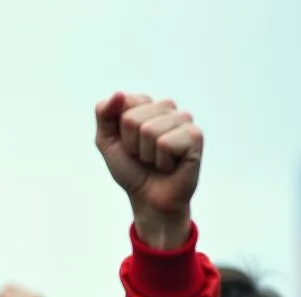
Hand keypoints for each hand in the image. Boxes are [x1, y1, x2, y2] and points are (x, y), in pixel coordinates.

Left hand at [95, 93, 201, 249]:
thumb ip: (104, 115)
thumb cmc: (131, 170)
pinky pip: (165, 143)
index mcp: (147, 105)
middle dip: (131, 145)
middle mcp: (167, 108)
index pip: (123, 104)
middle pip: (132, 119)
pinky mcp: (195, 136)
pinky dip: (161, 161)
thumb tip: (118, 93)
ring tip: (156, 161)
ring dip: (146, 155)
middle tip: (143, 157)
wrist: (148, 198)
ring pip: (149, 131)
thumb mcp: (107, 142)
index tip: (128, 145)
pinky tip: (170, 165)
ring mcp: (183, 120)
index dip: (119, 132)